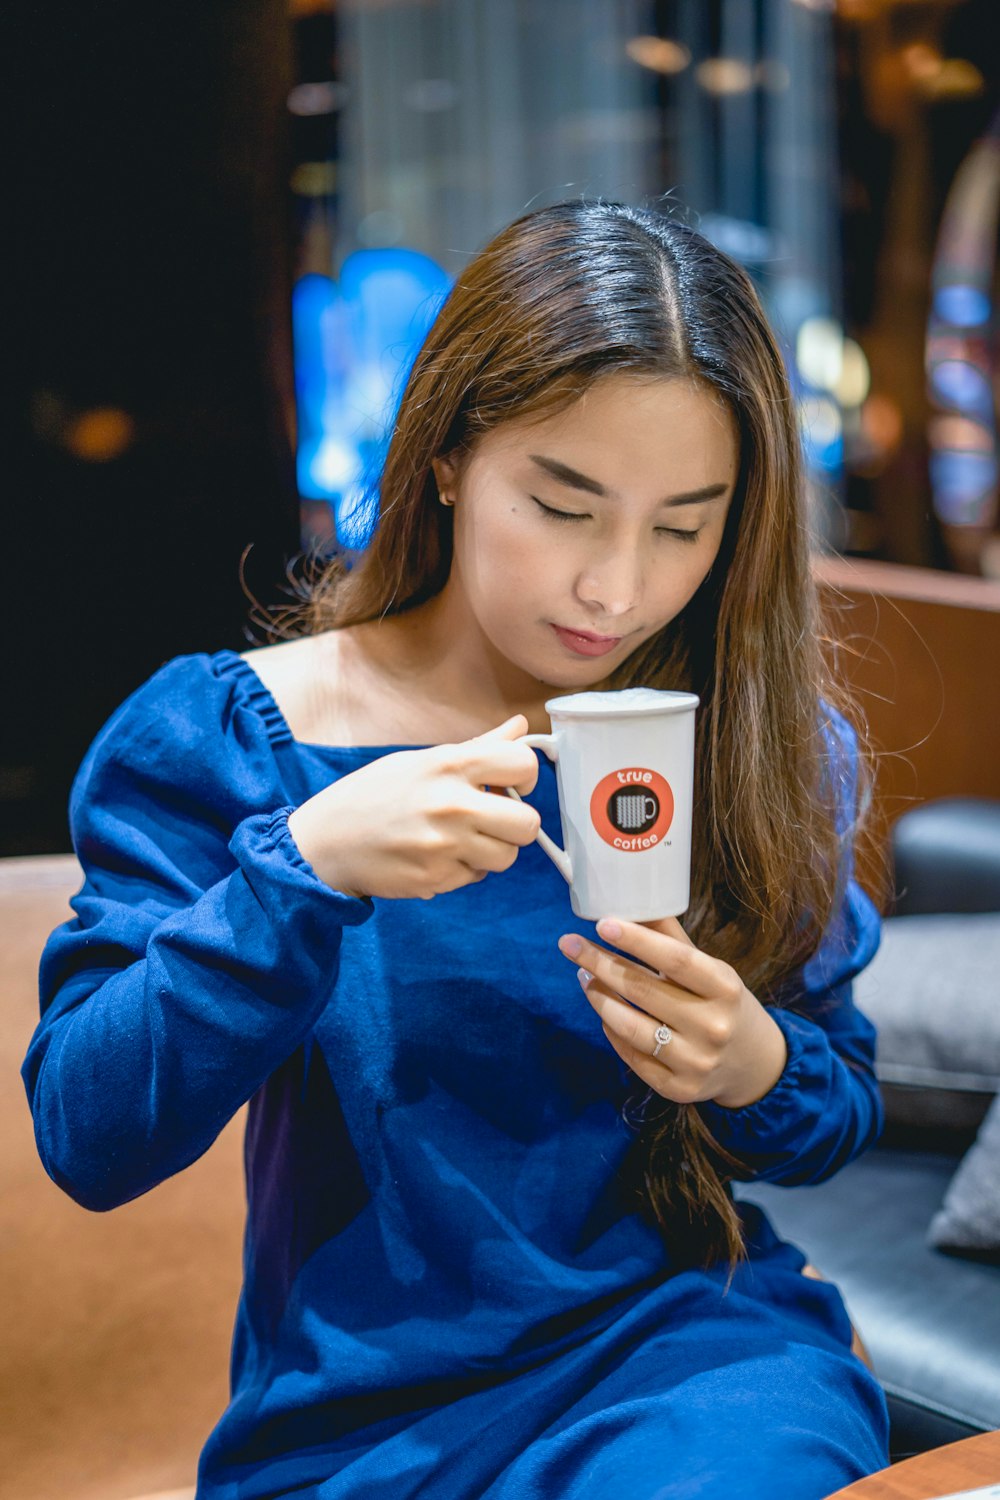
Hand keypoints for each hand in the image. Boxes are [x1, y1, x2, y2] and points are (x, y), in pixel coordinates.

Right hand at [286, 714, 542, 900]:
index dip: (526, 775)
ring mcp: (444, 846)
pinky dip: (463, 870)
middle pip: (528, 824)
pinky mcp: (436, 879)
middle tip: (492, 820)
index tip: (513, 783)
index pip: (522, 764)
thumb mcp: (420, 761)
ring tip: (460, 839)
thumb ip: (476, 749)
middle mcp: (451, 805)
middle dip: (515, 824)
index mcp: (449, 765)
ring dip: (491, 851)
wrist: (324, 842)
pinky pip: (475, 877)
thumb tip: (518, 728)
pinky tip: (436, 856)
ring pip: (506, 857)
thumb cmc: (371, 796)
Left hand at [556, 916, 787, 1109]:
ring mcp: (696, 1062)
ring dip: (598, 997)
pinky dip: (611, 1030)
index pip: (676, 960)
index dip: (637, 941)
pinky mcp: (679, 1089)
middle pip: (643, 990)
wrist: (753, 1063)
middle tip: (569, 944)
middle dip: (599, 963)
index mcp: (725, 988)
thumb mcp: (710, 969)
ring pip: (630, 1026)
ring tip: (584, 976)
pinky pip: (631, 1056)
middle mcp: (713, 1027)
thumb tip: (632, 901)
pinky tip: (604, 1010)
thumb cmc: (723, 1003)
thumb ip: (672, 939)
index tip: (602, 923)